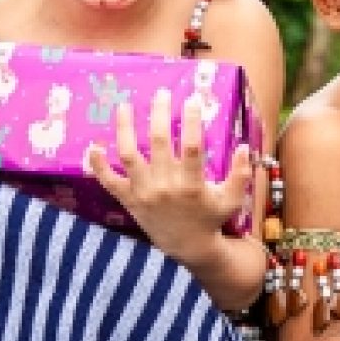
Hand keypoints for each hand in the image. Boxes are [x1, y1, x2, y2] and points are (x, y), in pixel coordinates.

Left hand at [86, 88, 250, 263]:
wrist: (186, 248)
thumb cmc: (211, 219)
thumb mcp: (232, 199)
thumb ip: (240, 174)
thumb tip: (245, 146)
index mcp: (192, 185)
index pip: (192, 146)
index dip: (192, 121)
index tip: (192, 100)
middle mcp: (165, 186)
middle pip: (159, 142)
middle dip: (160, 113)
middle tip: (162, 93)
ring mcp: (144, 192)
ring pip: (129, 155)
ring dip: (124, 129)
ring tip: (123, 106)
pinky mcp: (129, 200)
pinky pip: (108, 181)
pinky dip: (98, 165)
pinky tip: (93, 146)